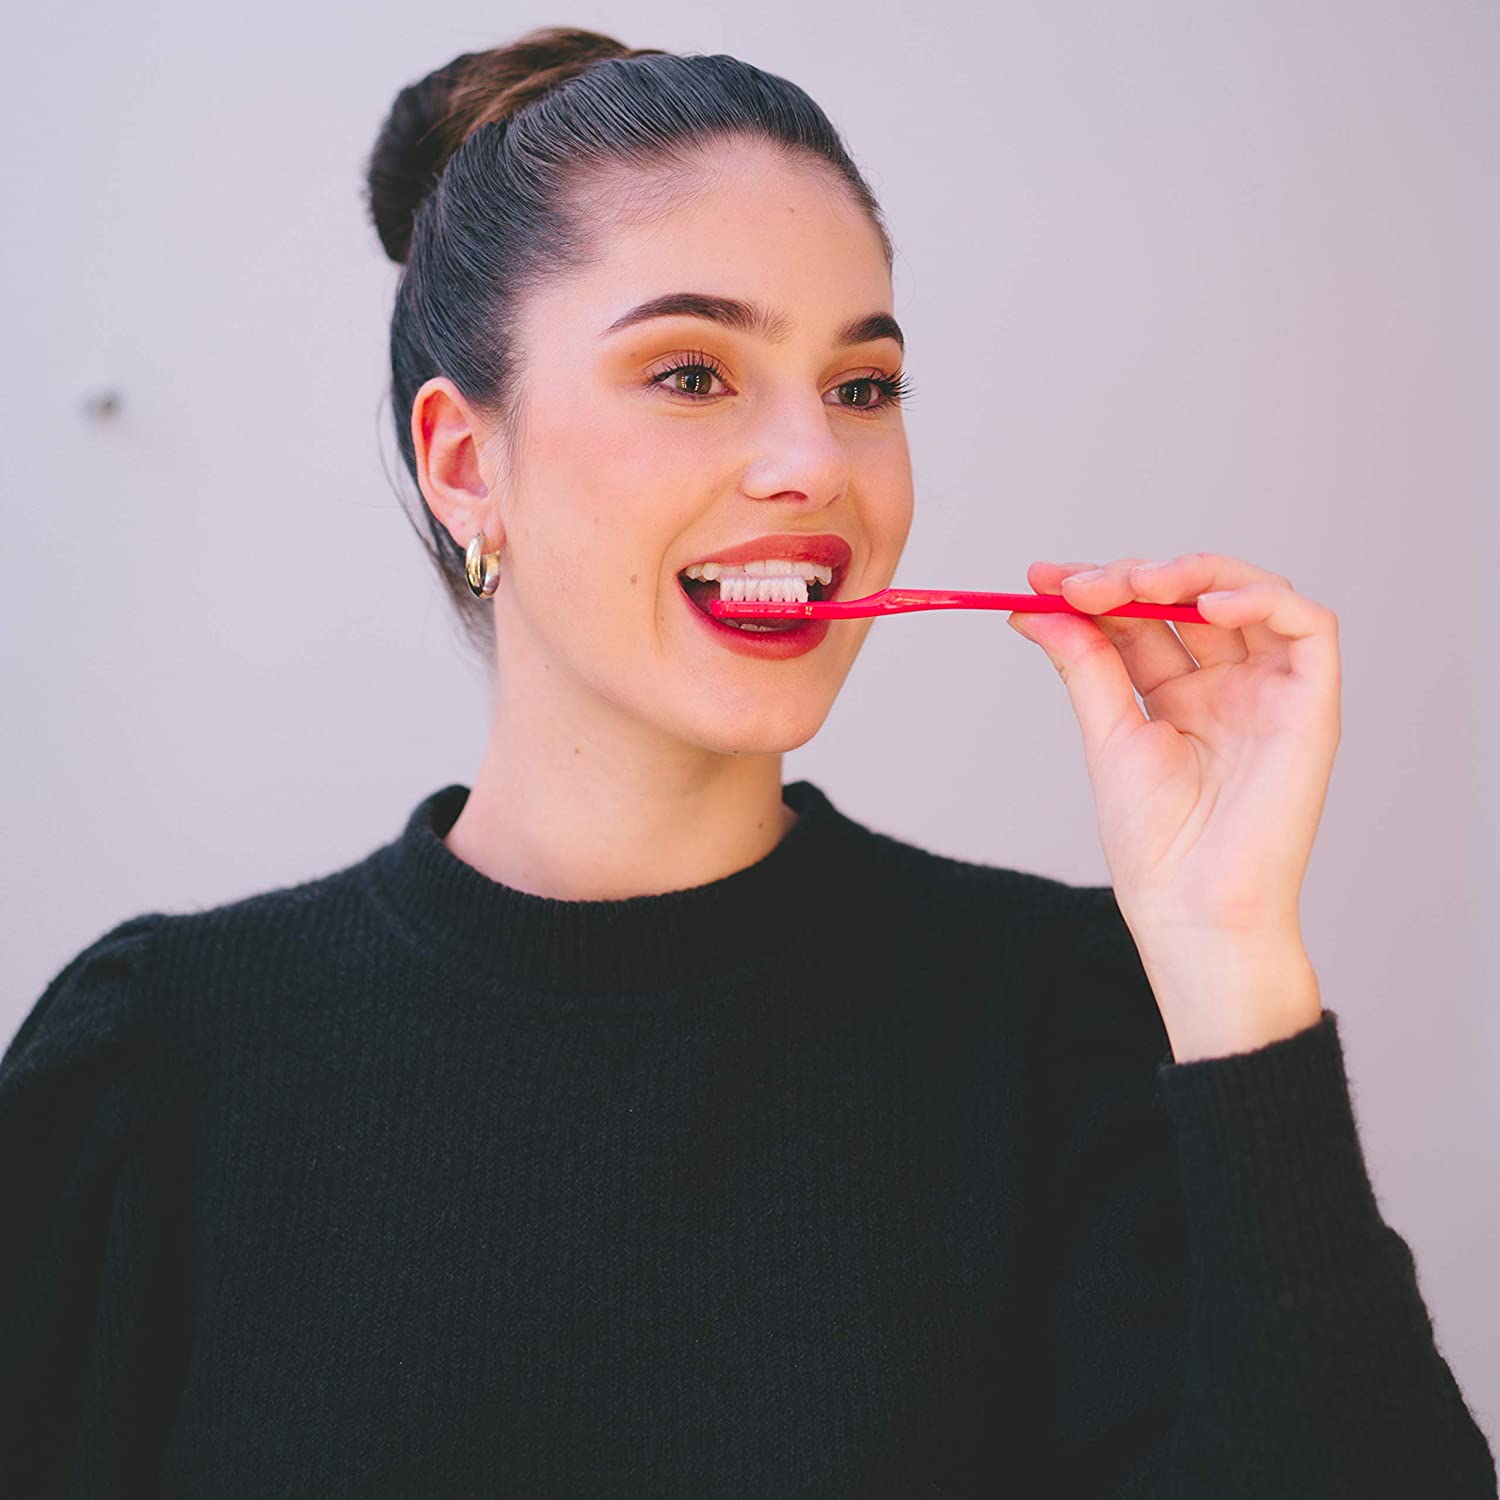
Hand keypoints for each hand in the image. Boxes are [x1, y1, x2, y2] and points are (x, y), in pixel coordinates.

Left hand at [1007, 552, 1339, 1049]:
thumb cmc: (1155, 843)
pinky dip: (1262, 598)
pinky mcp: (1312, 704)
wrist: (1191, 907)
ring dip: (1190, 573)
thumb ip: (1084, 665)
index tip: (1040, 579)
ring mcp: (1272, 691)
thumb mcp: (1109, 736)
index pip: (1141, 618)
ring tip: (1135, 584)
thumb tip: (1036, 608)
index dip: (1096, 588)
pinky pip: (1309, 626)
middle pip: (1188, 598)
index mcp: (1180, 696)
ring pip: (1249, 594)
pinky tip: (1205, 605)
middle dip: (1130, 577)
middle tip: (1076, 584)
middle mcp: (1229, 685)